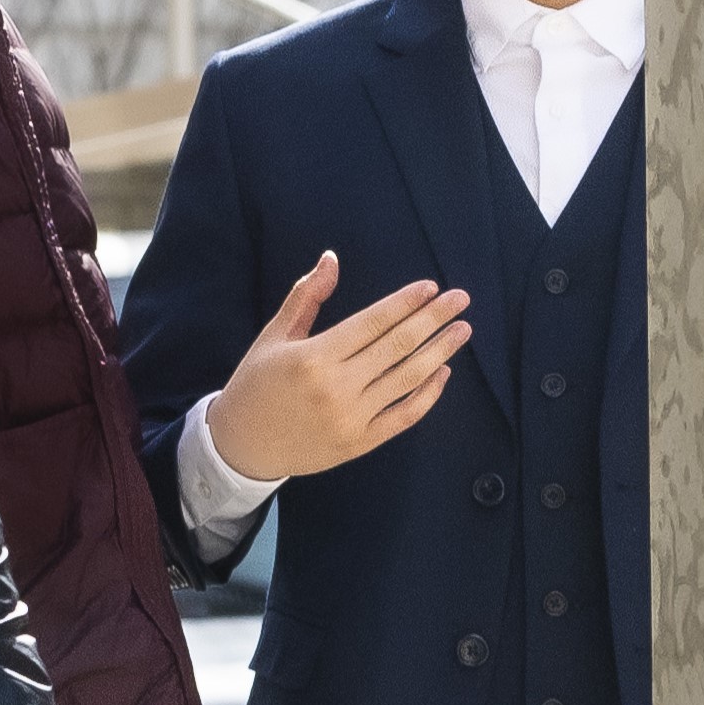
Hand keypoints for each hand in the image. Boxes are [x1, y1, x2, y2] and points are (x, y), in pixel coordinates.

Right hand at [207, 253, 467, 484]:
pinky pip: (405, 415)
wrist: (241, 446)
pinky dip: (428, 393)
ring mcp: (351, 417)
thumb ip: (305, 297)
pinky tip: (442, 371)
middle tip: (461, 299)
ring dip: (440, 351)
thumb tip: (332, 259)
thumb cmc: (256, 384)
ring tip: (462, 330)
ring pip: (408, 378)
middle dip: (433, 319)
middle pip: (398, 346)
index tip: (431, 288)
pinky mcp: (360, 441)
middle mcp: (336, 386)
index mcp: (312, 357)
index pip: (372, 322)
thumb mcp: (273, 337)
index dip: (404, 303)